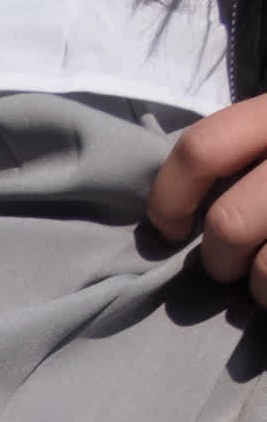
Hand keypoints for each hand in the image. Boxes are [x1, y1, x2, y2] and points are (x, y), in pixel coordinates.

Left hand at [146, 93, 266, 300]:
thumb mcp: (266, 137)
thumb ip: (232, 156)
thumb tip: (165, 218)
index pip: (201, 149)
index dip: (170, 201)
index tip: (171, 230)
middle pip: (228, 223)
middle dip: (219, 259)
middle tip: (231, 264)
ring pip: (262, 268)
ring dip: (257, 284)